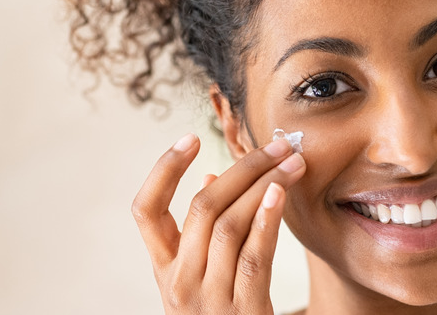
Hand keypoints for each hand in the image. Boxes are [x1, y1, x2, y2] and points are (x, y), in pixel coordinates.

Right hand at [132, 133, 305, 313]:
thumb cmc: (223, 314)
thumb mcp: (201, 277)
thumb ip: (201, 233)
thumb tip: (211, 177)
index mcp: (164, 269)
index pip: (145, 212)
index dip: (163, 171)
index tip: (189, 138)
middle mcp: (179, 283)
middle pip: (201, 207)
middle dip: (242, 167)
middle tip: (276, 144)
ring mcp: (209, 300)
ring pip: (228, 224)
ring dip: (264, 184)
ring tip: (291, 161)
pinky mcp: (244, 312)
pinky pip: (254, 257)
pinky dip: (266, 220)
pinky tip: (280, 193)